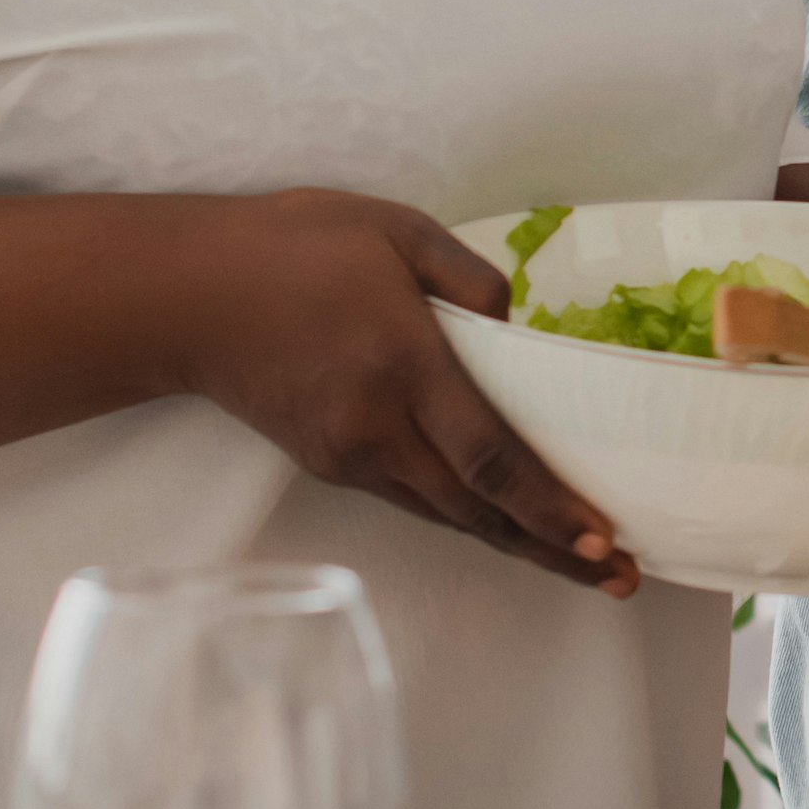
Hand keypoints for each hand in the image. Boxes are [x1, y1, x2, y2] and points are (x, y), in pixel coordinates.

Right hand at [167, 188, 636, 592]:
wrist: (185, 297)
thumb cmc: (294, 249)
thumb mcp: (395, 230)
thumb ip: (469, 276)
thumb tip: (519, 327)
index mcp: (405, 365)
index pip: (491, 455)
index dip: (549, 505)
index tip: (602, 537)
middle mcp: (378, 427)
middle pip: (480, 509)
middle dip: (555, 550)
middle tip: (623, 578)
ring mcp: (349, 454)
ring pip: (449, 514)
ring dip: (518, 543)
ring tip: (583, 565)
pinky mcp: (329, 463)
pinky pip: (415, 498)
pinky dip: (469, 517)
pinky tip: (509, 524)